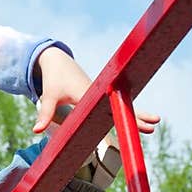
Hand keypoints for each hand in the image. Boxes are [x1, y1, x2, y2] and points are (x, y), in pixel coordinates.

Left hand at [32, 45, 159, 135]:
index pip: (108, 107)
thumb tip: (36, 130)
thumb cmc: (53, 79)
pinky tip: (137, 121)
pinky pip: (115, 106)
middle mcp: (99, 94)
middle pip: (120, 106)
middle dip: (137, 115)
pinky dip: (126, 112)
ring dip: (136, 114)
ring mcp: (102, 95)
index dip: (122, 114)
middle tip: (154, 125)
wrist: (58, 61)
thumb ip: (45, 113)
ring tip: (153, 126)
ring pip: (121, 106)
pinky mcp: (101, 97)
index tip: (132, 119)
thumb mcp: (49, 96)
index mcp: (89, 94)